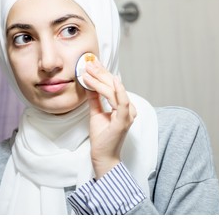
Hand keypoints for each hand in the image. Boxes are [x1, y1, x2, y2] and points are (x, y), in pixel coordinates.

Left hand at [82, 59, 136, 178]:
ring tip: (89, 70)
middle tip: (89, 63)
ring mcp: (128, 115)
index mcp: (124, 107)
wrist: (102, 155)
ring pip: (115, 92)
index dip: (103, 74)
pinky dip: (118, 90)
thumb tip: (89, 85)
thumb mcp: (96, 113)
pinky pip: (122, 103)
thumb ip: (95, 99)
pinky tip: (113, 79)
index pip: (113, 86)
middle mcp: (129, 109)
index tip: (92, 64)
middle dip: (100, 73)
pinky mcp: (123, 120)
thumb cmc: (102, 137)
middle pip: (114, 86)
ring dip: (101, 79)